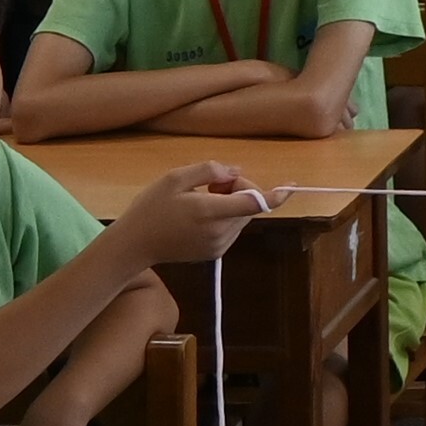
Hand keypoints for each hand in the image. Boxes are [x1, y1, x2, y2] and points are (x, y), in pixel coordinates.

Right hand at [106, 162, 274, 272]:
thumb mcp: (175, 178)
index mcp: (211, 212)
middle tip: (211, 184)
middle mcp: (221, 232)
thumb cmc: (150, 208)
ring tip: (200, 199)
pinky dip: (224, 217)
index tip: (292, 187)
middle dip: (237, 190)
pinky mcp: (214, 253)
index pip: (254, 203)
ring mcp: (219, 246)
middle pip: (248, 206)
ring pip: (240, 217)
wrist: (134, 245)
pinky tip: (199, 215)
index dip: (276, 194)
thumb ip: (209, 171)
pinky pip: (231, 229)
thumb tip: (235, 171)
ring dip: (230, 204)